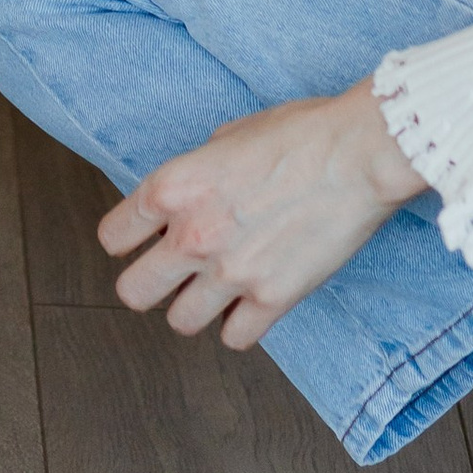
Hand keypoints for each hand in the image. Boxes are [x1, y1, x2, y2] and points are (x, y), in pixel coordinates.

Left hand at [96, 81, 423, 347]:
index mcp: (173, 188)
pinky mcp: (272, 300)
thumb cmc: (301, 134)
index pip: (114, 238)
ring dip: (196, 307)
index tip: (143, 241)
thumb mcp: (228, 136)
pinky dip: (241, 325)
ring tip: (218, 289)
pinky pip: (234, 339)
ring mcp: (230, 273)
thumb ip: (197, 172)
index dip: (127, 240)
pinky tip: (252, 302)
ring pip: (180, 323)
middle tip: (172, 275)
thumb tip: (190, 196)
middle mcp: (191, 236)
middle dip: (150, 284)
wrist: (358, 154)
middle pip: (133, 293)